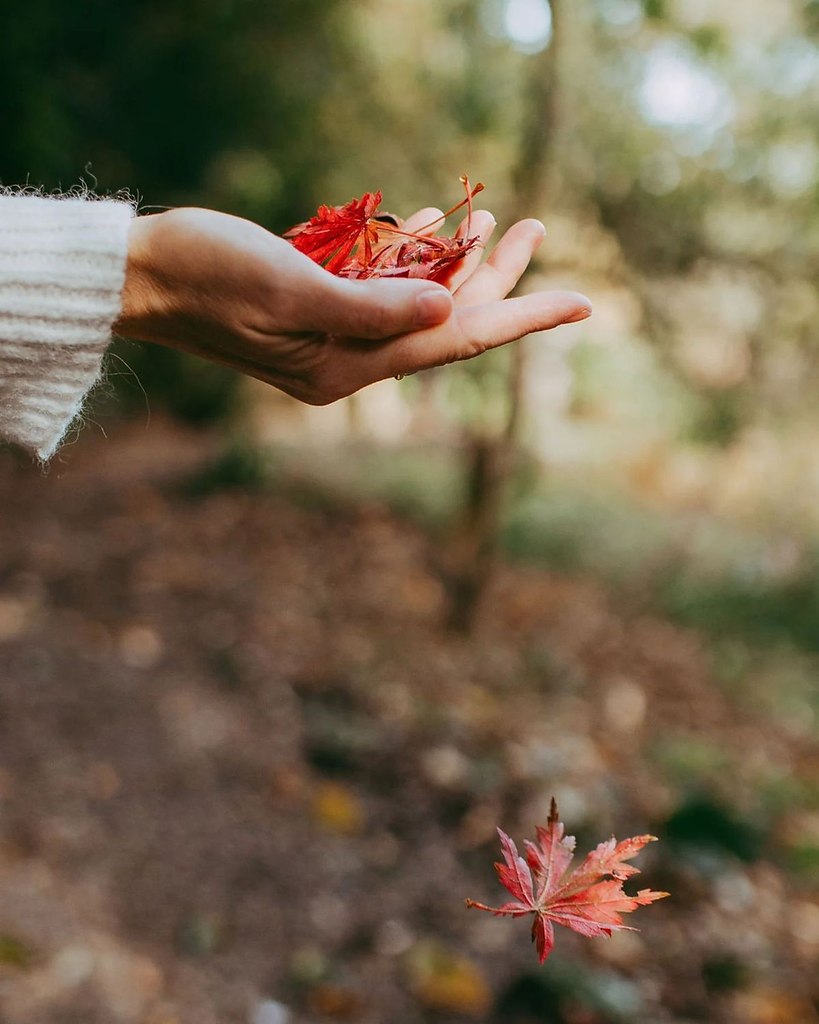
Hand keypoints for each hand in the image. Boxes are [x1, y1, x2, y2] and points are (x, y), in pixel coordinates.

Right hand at [115, 206, 590, 403]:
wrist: (142, 276)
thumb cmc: (207, 275)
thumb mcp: (290, 287)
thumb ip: (371, 305)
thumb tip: (448, 312)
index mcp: (348, 366)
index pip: (456, 343)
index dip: (522, 318)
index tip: (582, 303)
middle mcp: (349, 358)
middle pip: (443, 322)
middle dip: (494, 279)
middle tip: (535, 228)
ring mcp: (333, 334)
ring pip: (414, 300)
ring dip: (453, 262)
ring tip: (491, 219)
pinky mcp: (316, 307)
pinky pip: (378, 286)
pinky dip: (407, 257)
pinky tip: (431, 226)